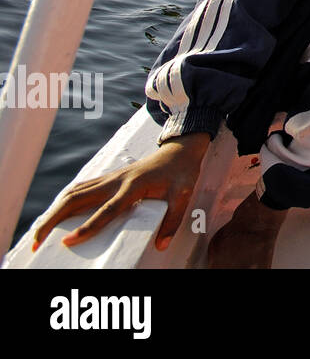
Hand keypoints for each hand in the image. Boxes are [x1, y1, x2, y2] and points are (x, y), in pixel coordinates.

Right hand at [32, 132, 209, 251]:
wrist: (179, 150)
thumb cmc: (181, 173)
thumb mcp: (183, 195)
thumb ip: (172, 220)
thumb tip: (161, 245)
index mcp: (133, 187)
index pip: (106, 210)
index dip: (87, 226)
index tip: (68, 241)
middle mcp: (116, 181)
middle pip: (77, 198)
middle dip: (54, 219)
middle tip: (39, 240)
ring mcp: (109, 178)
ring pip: (73, 192)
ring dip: (54, 211)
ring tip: (40, 231)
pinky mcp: (106, 179)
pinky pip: (79, 189)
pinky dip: (63, 201)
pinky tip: (55, 213)